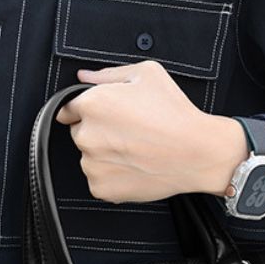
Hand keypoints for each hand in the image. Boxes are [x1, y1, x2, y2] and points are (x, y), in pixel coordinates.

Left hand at [54, 60, 264, 214]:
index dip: (87, 111)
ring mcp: (92, 165)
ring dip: (104, 155)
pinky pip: (99, 180)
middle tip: (129, 132)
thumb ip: (108, 74)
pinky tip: (134, 166)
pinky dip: (112, 176)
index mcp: (92, 104)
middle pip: (79, 133)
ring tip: (135, 151)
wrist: (197, 154)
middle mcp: (86, 136)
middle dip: (98, 132)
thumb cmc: (175, 113)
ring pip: (89, 158)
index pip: (67, 108)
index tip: (105, 117)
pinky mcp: (101, 188)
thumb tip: (84, 76)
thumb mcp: (146, 75)